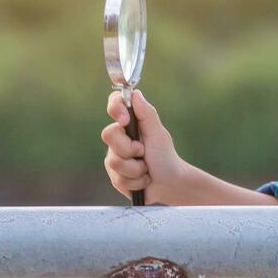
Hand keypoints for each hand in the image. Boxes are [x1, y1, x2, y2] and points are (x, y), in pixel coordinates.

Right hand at [101, 89, 187, 203]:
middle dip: (129, 148)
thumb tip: (135, 93)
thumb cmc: (165, 157)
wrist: (169, 185)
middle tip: (143, 152)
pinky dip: (135, 182)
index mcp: (130, 124)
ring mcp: (114, 157)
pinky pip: (118, 178)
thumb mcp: (158, 134)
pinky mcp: (114, 175)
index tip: (125, 120)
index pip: (114, 105)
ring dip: (136, 169)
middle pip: (109, 135)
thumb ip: (147, 114)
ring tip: (146, 169)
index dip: (115, 108)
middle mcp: (119, 138)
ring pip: (114, 161)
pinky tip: (143, 180)